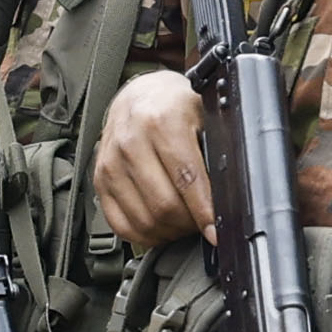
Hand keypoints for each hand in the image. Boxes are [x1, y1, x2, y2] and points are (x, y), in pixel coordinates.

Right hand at [94, 73, 211, 251]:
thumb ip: (218, 150)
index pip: (187, 180)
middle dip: (189, 223)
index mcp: (162, 121)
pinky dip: (145, 235)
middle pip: (164, 205)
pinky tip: (161, 227)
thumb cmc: (175, 106)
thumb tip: (232, 194)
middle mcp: (131, 141)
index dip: (204, 212)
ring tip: (184, 223)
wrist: (138, 96)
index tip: (216, 232)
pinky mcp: (99, 180)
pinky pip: (120, 224)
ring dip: (169, 231)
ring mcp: (110, 162)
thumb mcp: (205, 115)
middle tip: (203, 223)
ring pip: (143, 220)